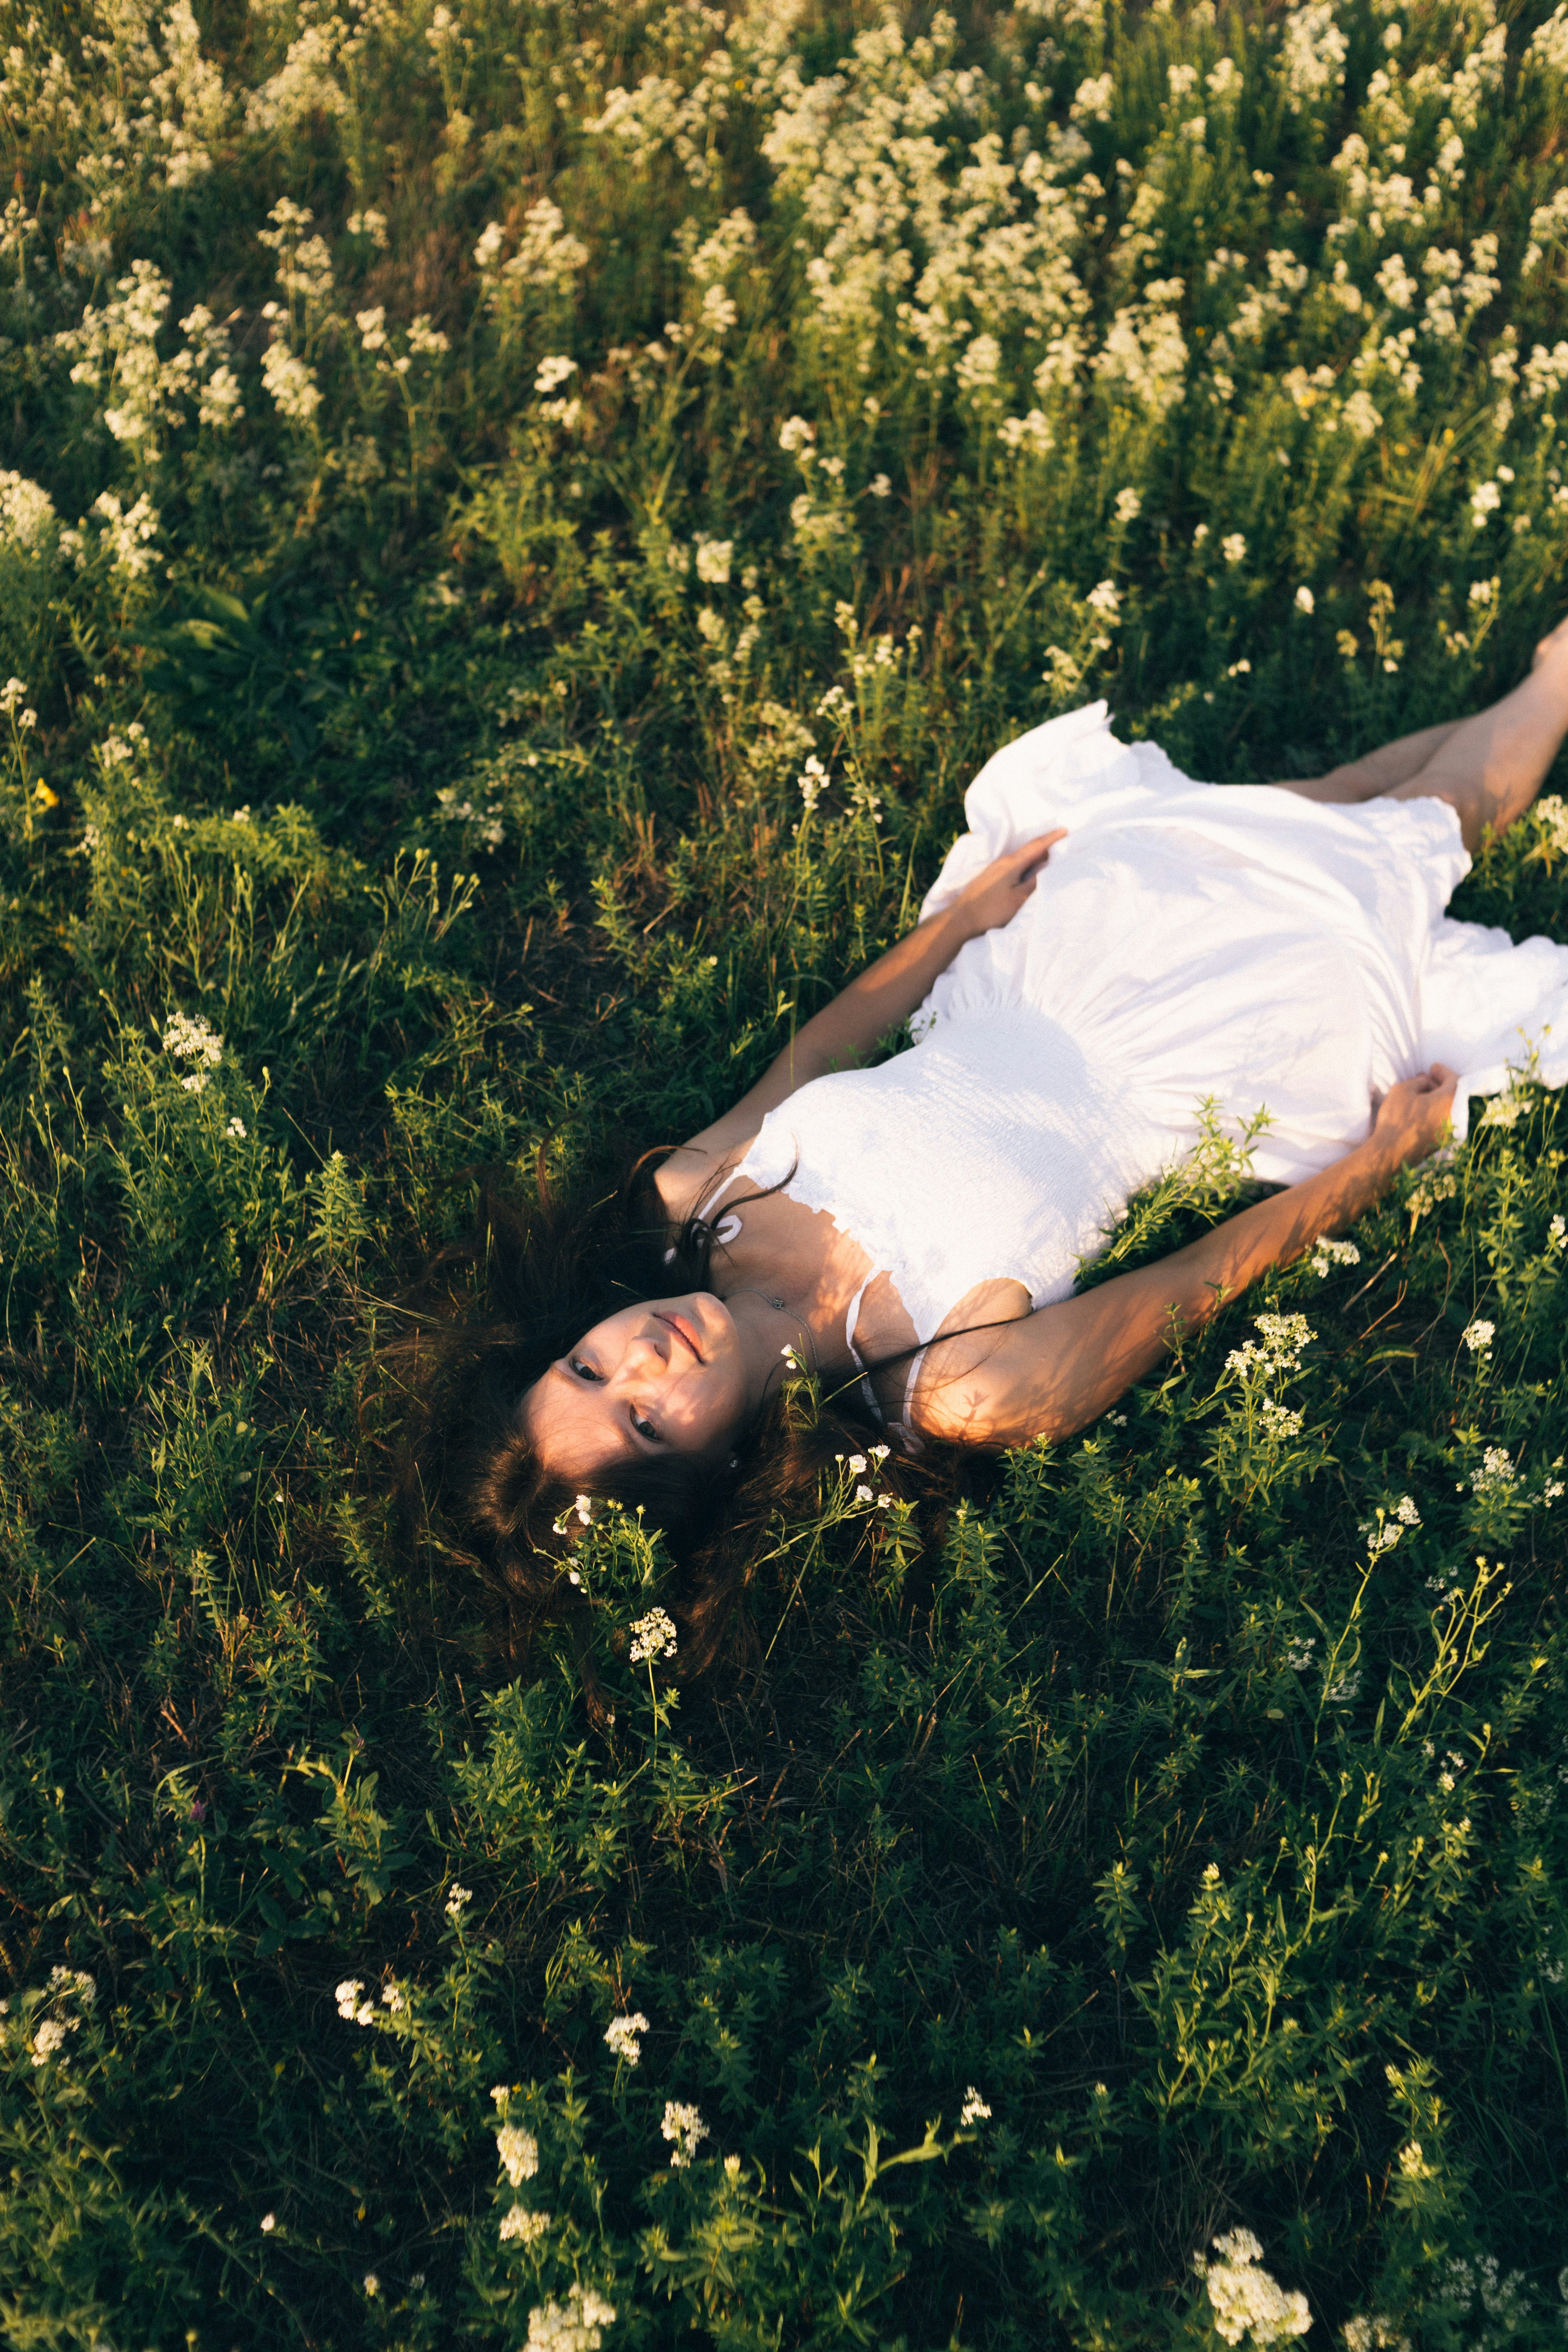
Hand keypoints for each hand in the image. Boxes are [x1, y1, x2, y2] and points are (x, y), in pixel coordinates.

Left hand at [948, 830, 1067, 938]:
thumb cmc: (990, 910)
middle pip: (1028, 849)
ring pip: (1020, 857)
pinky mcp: (989, 878)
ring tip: (1049, 854)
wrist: (960, 919)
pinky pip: (1013, 865)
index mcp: (1011, 863)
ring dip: (1035, 854)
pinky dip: (1025, 863)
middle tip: (1061, 841)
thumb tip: (1049, 870)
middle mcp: (1002, 862)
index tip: (1065, 830)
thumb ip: (1035, 883)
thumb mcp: (1019, 899)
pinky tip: (1028, 869)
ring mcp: (994, 869)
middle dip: (1045, 844)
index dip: (1051, 838)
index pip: (1035, 846)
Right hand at [1367, 1064, 1458, 1171]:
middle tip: (1426, 1078)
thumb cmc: (1397, 1118)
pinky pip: (1443, 1119)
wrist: (1392, 1152)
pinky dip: (1436, 1110)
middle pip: (1452, 1093)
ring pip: (1447, 1107)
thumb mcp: (1402, 1090)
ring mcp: (1450, 1130)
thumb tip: (1425, 1082)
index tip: (1433, 1066)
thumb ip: (1417, 1081)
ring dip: (1436, 1098)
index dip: (1443, 1071)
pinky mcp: (1443, 1141)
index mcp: (1449, 1100)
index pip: (1453, 1079)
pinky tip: (1422, 1108)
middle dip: (1439, 1084)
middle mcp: (1455, 1115)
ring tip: (1421, 1093)